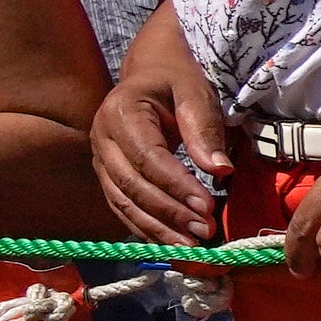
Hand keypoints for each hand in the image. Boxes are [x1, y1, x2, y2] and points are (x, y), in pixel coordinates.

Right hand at [89, 56, 227, 247]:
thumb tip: (220, 170)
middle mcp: (102, 139)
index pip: (148, 158)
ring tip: (190, 246)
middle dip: (169, 213)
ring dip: (156, 228)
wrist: (149, 73)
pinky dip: (144, 227)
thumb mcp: (195, 92)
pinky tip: (169, 243)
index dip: (177, 186)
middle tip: (204, 232)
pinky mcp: (107, 174)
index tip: (206, 207)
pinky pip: (121, 206)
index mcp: (121, 113)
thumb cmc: (175, 80)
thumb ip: (204, 128)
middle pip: (132, 185)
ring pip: (123, 201)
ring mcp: (100, 159)